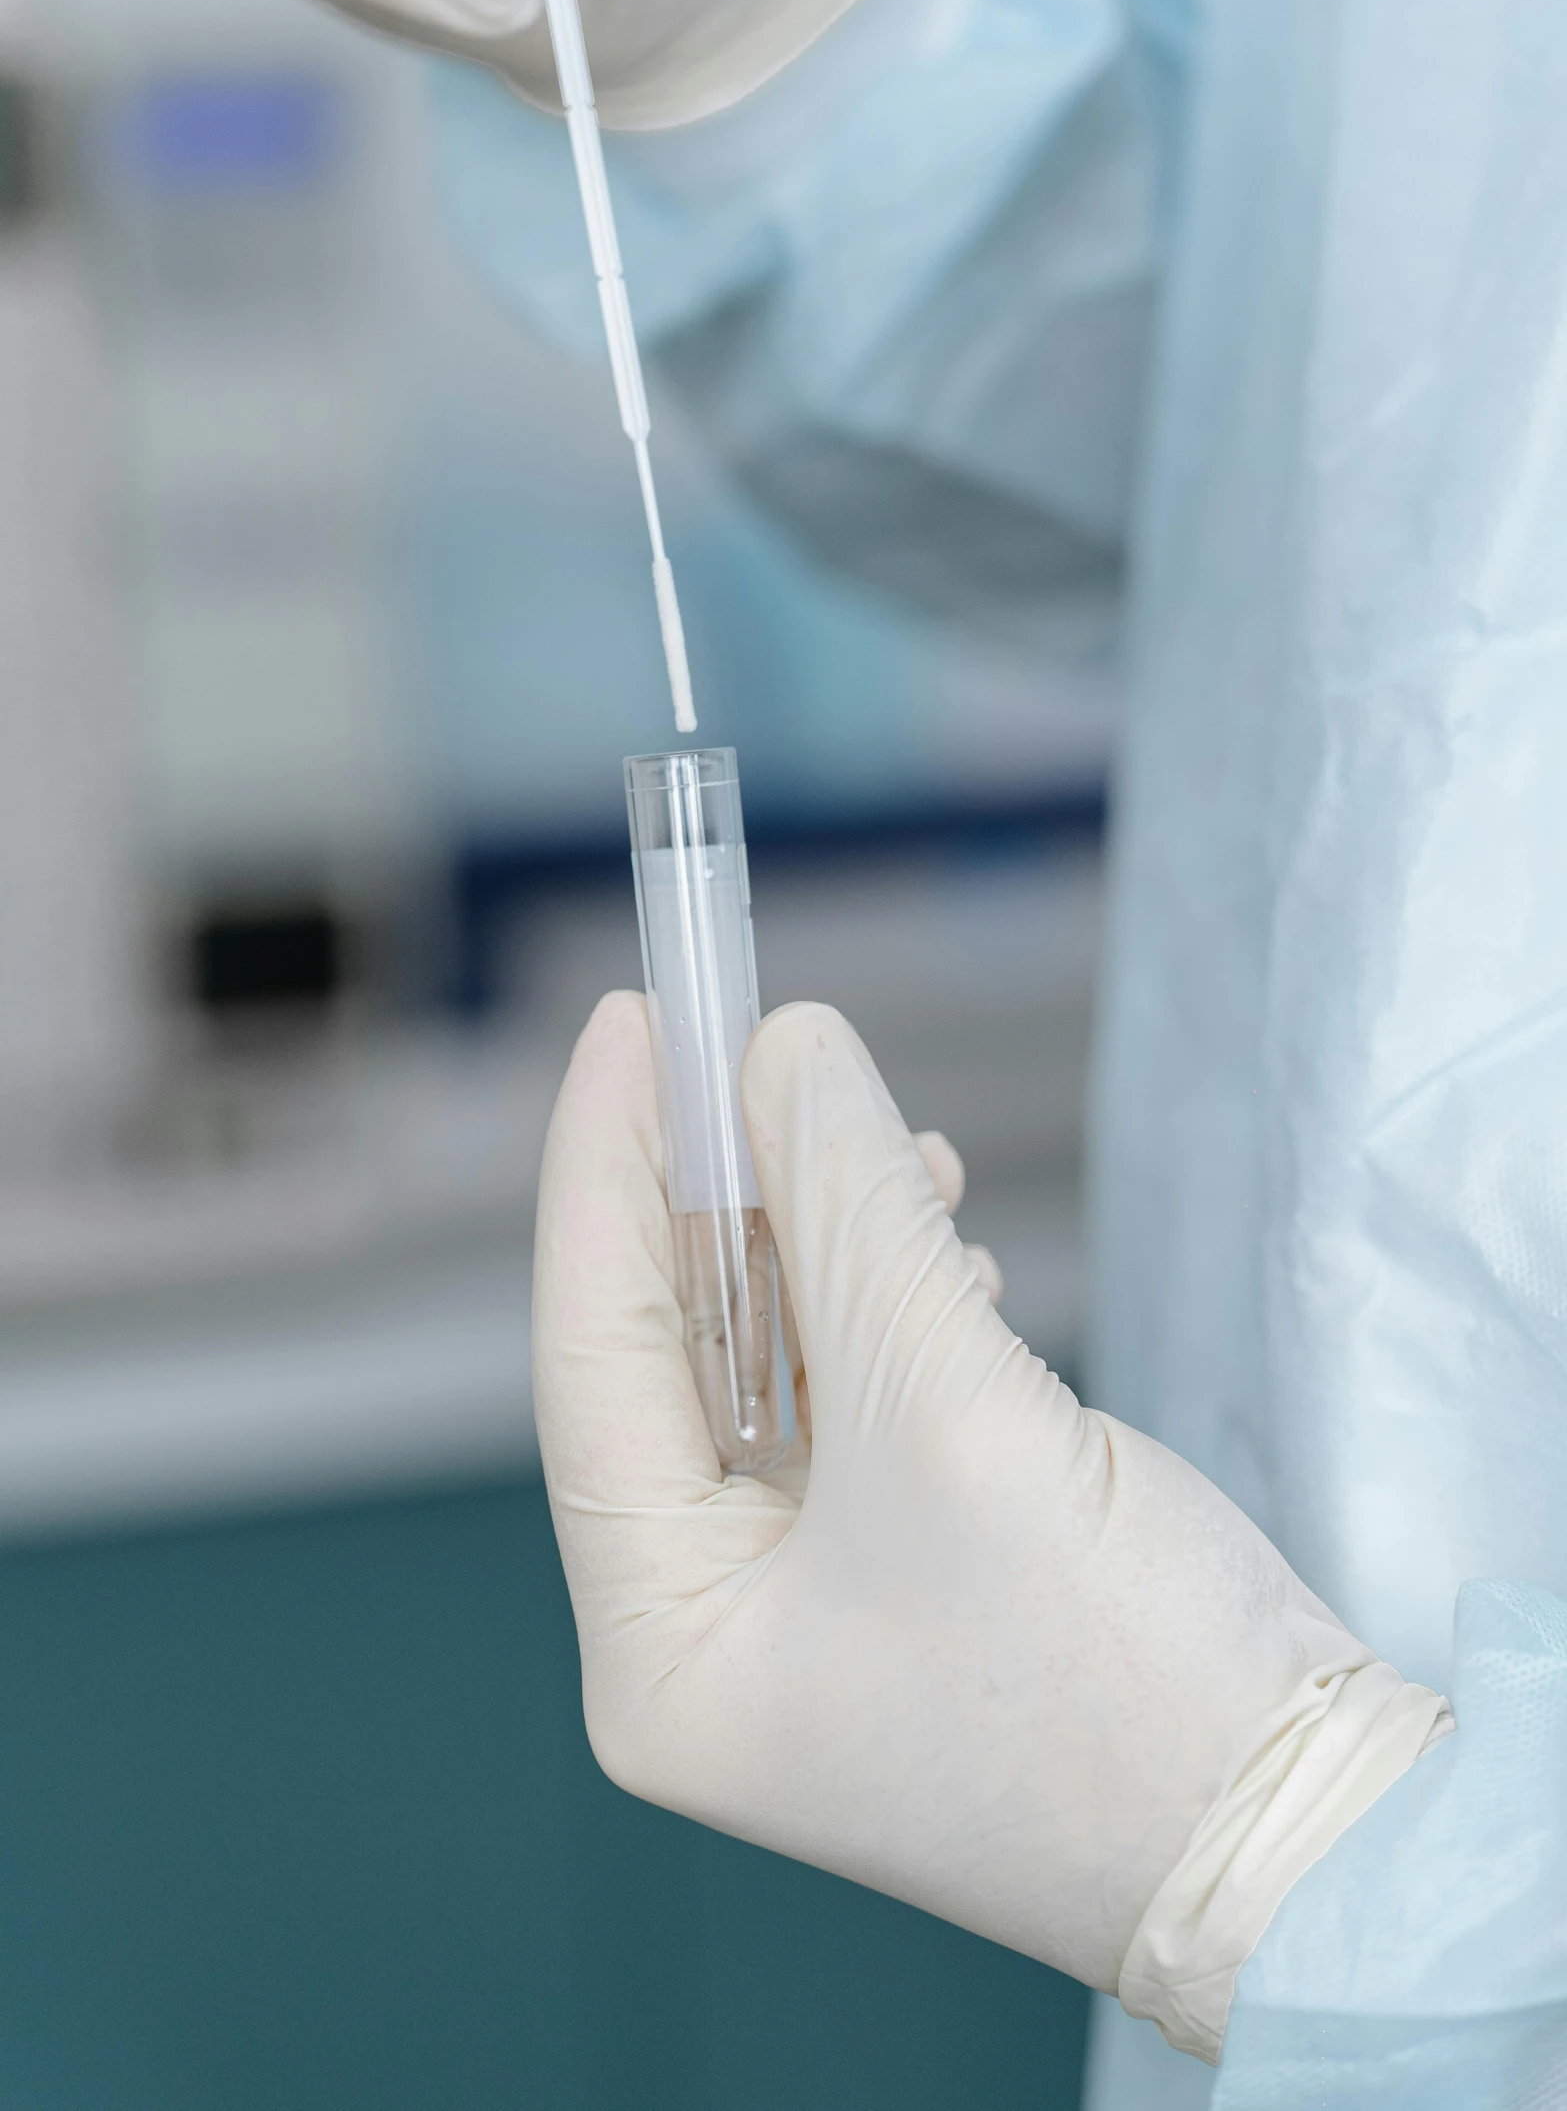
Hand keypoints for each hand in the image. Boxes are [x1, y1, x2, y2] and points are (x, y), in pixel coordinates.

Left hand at [532, 993, 1446, 2047]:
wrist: (1310, 1840)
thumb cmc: (1111, 1675)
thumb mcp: (952, 1411)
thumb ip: (847, 1209)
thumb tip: (782, 1045)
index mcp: (661, 1652)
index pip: (588, 1361)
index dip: (604, 1175)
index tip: (629, 1020)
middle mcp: (710, 1641)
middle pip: (679, 1359)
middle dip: (732, 1199)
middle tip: (758, 1044)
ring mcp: (810, 1619)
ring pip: (779, 1371)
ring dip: (829, 1245)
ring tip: (905, 1155)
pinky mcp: (907, 1584)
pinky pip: (859, 1411)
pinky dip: (894, 1312)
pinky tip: (947, 1254)